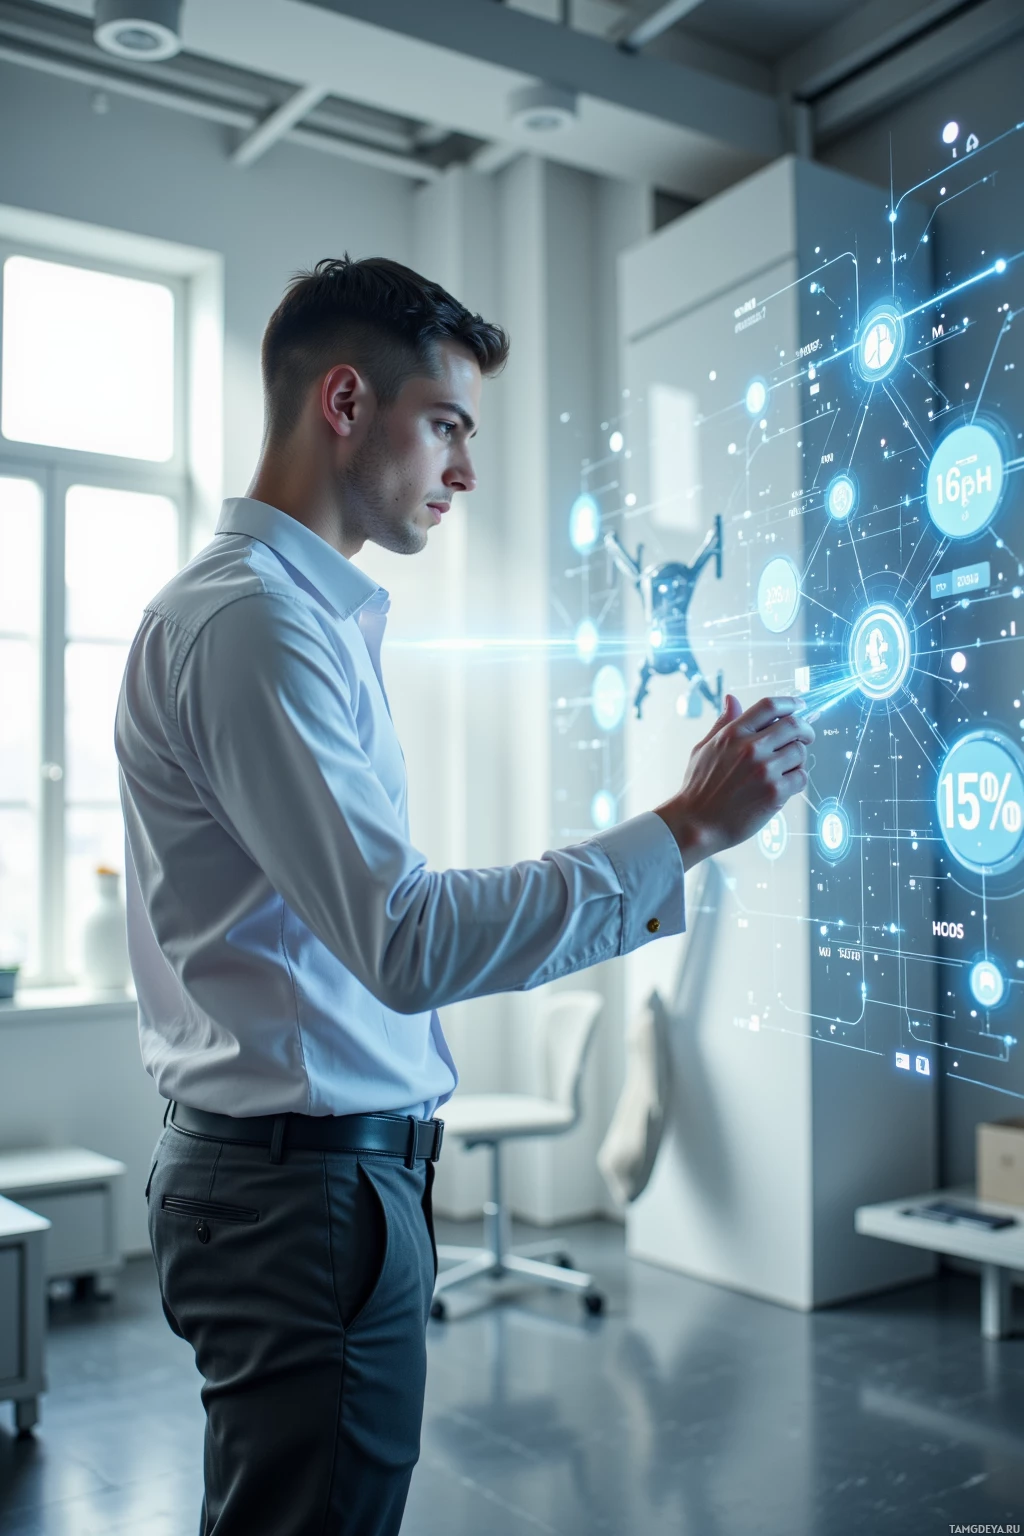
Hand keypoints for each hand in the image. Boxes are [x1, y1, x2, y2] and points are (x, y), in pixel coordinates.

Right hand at [654, 694, 813, 869]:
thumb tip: (731, 699)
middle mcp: (750, 748)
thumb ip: (722, 723)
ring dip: (799, 758)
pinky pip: (801, 777)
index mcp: (732, 734)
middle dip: (805, 730)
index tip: (800, 706)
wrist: (696, 824)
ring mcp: (764, 770)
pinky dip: (797, 780)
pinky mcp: (775, 792)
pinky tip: (785, 785)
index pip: (769, 706)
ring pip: (801, 752)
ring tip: (787, 767)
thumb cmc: (698, 788)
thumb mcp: (704, 748)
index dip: (790, 703)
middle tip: (806, 737)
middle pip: (793, 725)